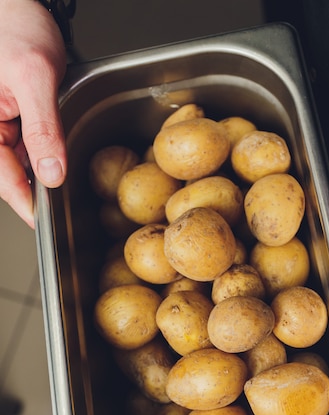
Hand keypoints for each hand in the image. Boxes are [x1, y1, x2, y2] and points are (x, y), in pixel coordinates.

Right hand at [0, 0, 66, 227]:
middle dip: (38, 186)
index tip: (47, 221)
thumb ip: (43, 129)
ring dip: (43, 168)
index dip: (26, 203)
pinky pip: (27, 148)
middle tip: (66, 194)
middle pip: (11, 174)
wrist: (18, 5)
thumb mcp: (34, 76)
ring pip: (22, 164)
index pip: (2, 178)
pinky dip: (45, 152)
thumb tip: (51, 174)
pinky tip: (57, 148)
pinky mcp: (10, 122)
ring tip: (61, 159)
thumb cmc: (15, 26)